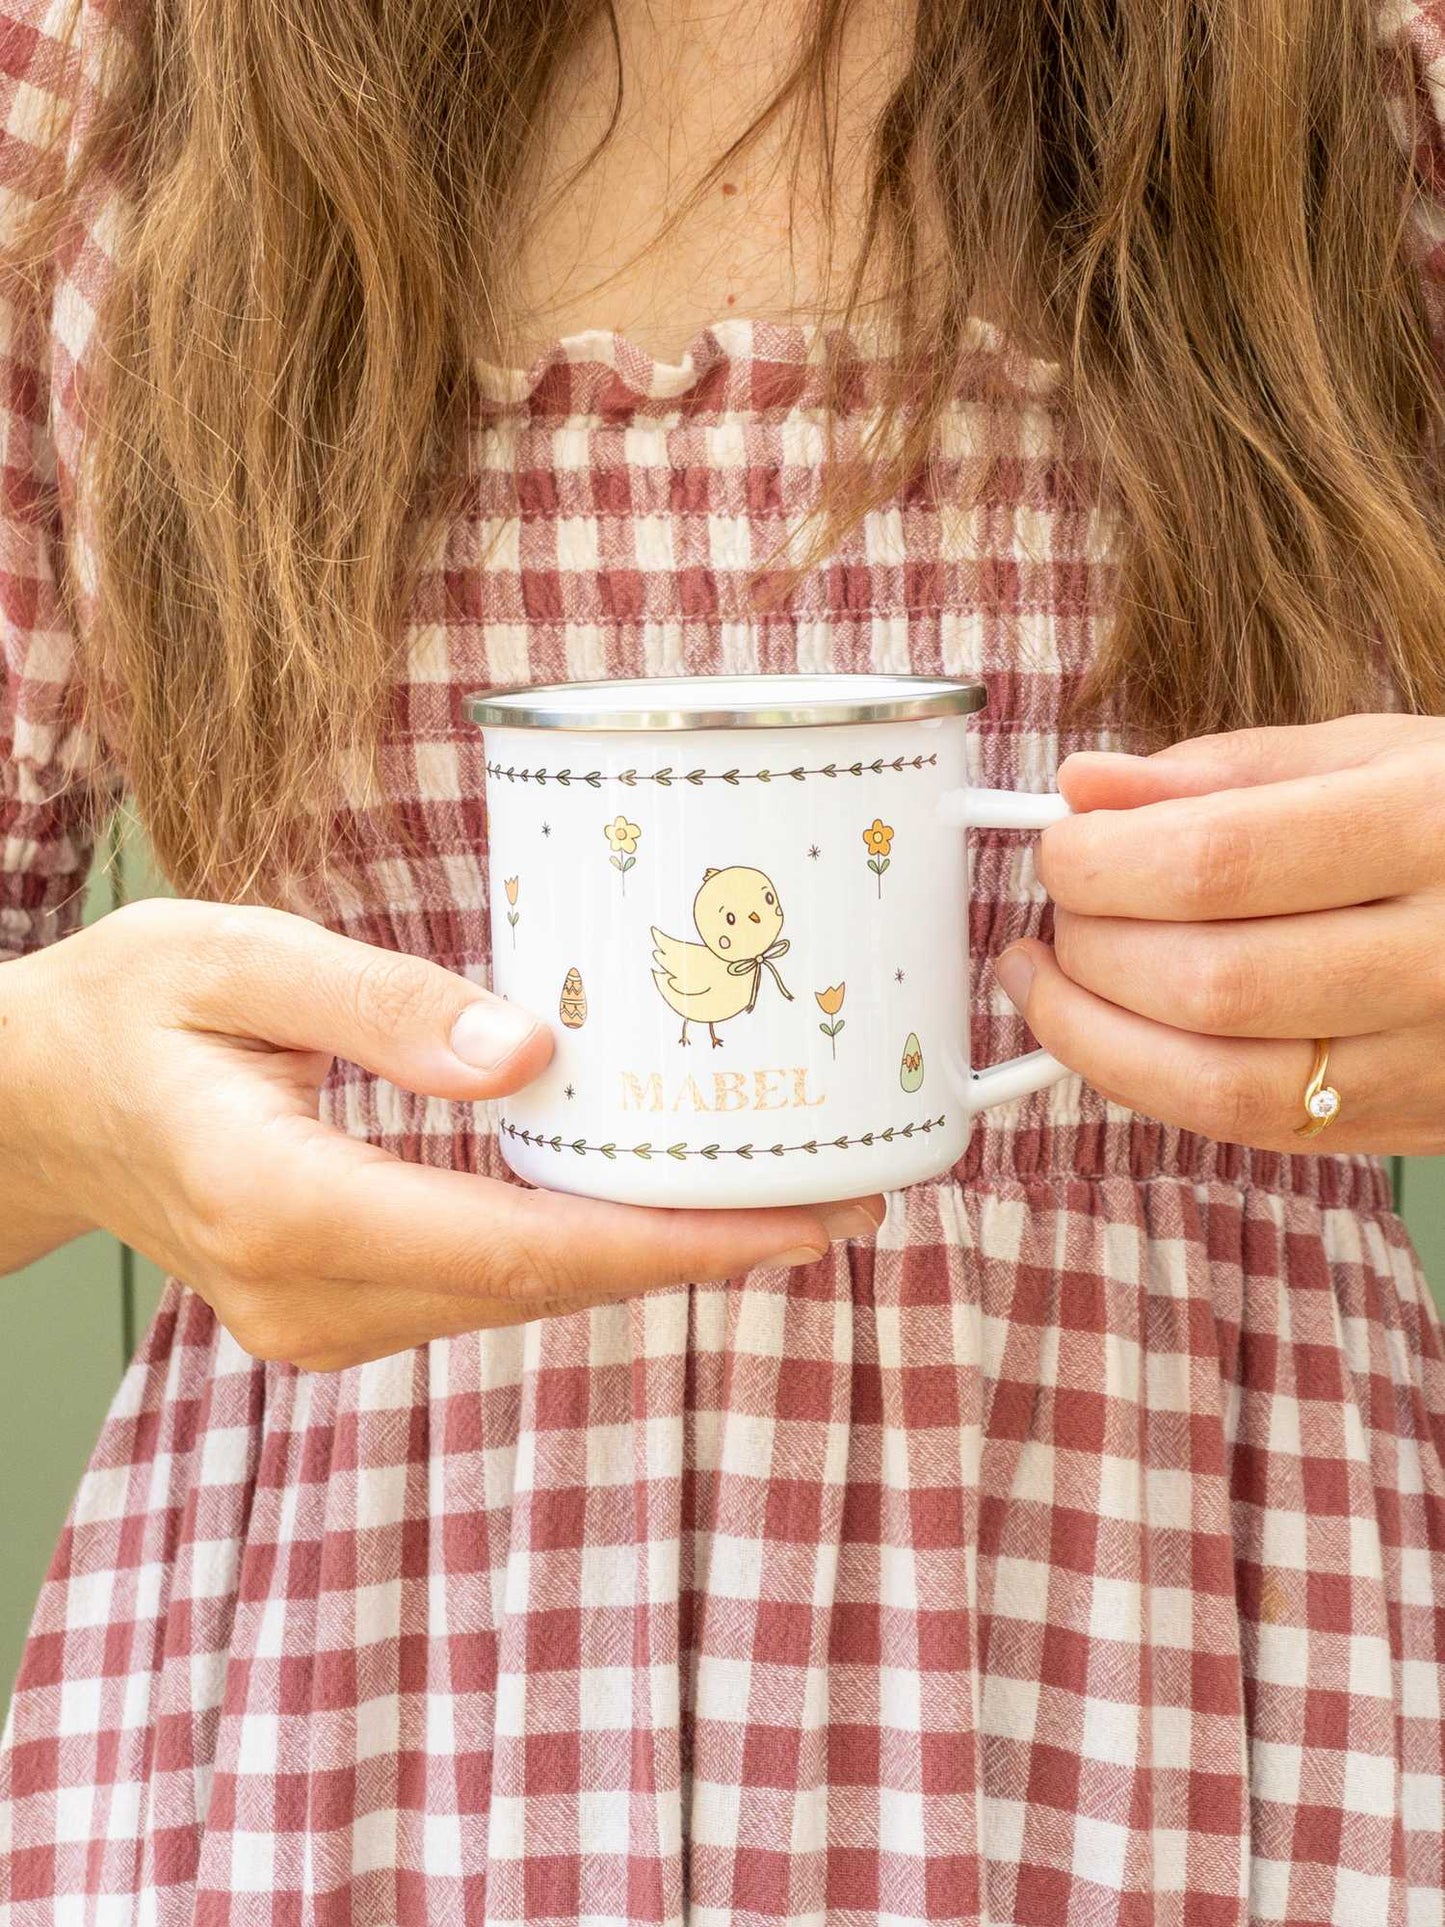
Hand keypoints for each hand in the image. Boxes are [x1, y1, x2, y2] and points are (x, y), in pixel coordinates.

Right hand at [0, 899, 881, 1367]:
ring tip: (779, 1202)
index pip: (516, 1246)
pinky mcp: (333, 1310)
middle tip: (841, 1199)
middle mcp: (307, 1292)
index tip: (797, 1223)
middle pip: (543, 1288)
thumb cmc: (122, 1011)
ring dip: (650, 1259)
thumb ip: (383, 1006)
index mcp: (282, 1201)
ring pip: (522, 1299)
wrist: (32, 1104)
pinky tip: (655, 1209)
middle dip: (697, 1254)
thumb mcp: (235, 957)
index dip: (670, 1244)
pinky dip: (580, 1254)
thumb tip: (532, 1054)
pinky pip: (485, 1289)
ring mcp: (318, 1320)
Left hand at [992, 713, 1444, 1155]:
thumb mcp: (1376, 755)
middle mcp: (1442, 956)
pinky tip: (1116, 1028)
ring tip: (1052, 977)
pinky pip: (1250, 1129)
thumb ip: (1225, 772)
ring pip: (1219, 1086)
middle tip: (1062, 906)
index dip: (1103, 862)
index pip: (1218, 862)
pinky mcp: (1412, 1125)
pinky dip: (1153, 1081)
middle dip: (1092, 948)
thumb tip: (1088, 787)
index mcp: (1430, 829)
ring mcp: (1432, 1058)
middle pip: (1209, 983)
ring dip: (1095, 1037)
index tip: (1062, 844)